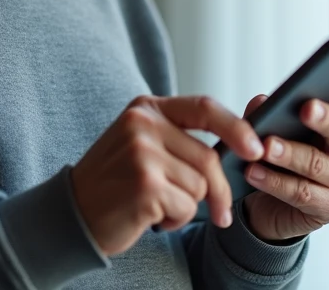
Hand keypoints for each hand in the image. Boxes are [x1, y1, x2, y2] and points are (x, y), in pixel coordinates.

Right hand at [71, 94, 264, 255]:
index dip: (236, 127)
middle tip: (221, 214)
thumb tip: (242, 144)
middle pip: (208, 157)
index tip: (256, 149)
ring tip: (156, 205)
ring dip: (187, 206)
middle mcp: (143, 125)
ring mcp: (142, 153)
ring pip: (200, 186)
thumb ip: (180, 136)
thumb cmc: (114, 182)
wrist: (71, 214)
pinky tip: (149, 216)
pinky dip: (174, 221)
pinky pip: (186, 207)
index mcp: (145, 108)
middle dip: (220, 191)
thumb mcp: (141, 143)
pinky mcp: (144, 185)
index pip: (204, 108)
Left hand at [241, 71, 328, 241]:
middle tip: (305, 108)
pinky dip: (274, 181)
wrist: (273, 202)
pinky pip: (301, 193)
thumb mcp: (279, 126)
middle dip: (325, 118)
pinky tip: (253, 171)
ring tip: (265, 146)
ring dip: (289, 154)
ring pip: (317, 165)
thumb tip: (263, 102)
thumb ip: (273, 110)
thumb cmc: (285, 152)